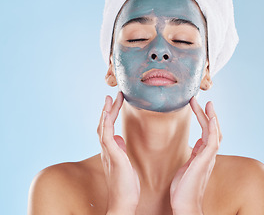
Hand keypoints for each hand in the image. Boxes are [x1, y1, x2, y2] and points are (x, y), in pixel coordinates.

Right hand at [97, 92, 139, 214]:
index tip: (115, 102)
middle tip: (112, 95)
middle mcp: (106, 149)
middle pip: (104, 124)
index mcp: (110, 150)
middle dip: (108, 109)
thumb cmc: (126, 184)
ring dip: (106, 111)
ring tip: (110, 98)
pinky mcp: (113, 156)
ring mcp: (108, 152)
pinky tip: (107, 112)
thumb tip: (120, 138)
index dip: (110, 114)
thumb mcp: (125, 163)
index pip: (108, 128)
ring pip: (104, 127)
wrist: (124, 201)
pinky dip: (105, 123)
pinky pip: (106, 136)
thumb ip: (121, 150)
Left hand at [170, 97, 221, 214]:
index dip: (205, 119)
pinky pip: (213, 141)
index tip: (199, 108)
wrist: (185, 204)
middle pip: (212, 130)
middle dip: (207, 114)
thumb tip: (198, 143)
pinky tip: (211, 117)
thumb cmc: (184, 188)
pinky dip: (213, 128)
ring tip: (207, 103)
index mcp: (203, 155)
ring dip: (210, 117)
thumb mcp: (187, 165)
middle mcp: (208, 154)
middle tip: (202, 101)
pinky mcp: (205, 160)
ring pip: (214, 132)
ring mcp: (208, 157)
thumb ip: (194, 154)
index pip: (207, 133)